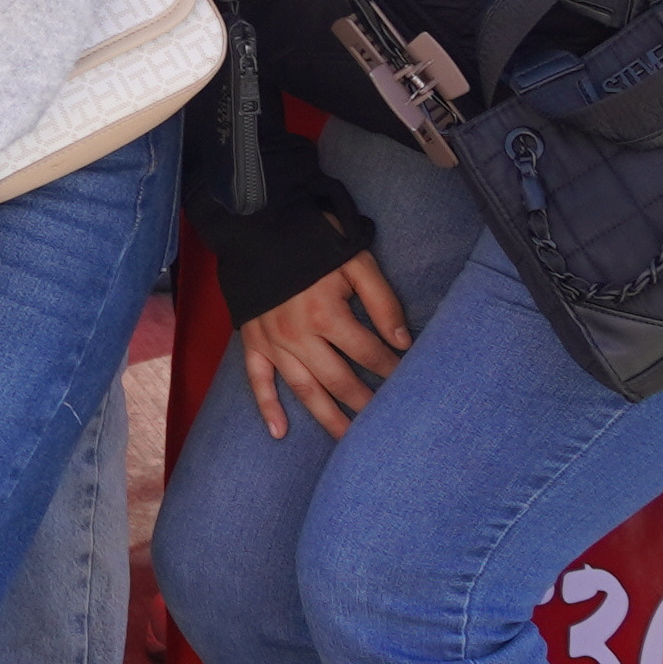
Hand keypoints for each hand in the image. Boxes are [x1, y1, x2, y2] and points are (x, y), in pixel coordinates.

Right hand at [239, 252, 412, 442]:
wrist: (258, 223)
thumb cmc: (313, 240)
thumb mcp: (356, 260)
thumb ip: (382, 301)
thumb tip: (403, 342)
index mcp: (326, 314)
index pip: (369, 353)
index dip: (392, 370)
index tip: (410, 385)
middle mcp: (298, 335)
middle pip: (339, 381)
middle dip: (366, 404)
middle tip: (387, 426)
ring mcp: (272, 342)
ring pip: (304, 390)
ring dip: (327, 417)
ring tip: (349, 440)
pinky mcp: (252, 342)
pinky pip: (257, 381)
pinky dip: (267, 407)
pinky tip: (279, 432)